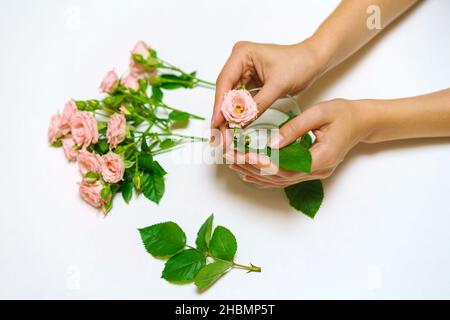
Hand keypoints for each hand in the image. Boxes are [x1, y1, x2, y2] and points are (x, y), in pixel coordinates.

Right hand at [211, 40, 327, 143]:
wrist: (314, 61)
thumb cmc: (299, 64)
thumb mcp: (277, 86)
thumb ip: (257, 105)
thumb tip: (240, 123)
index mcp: (242, 54)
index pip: (225, 82)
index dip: (220, 104)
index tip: (217, 122)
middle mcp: (239, 62)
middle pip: (225, 91)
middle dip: (222, 114)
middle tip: (219, 134)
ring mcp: (243, 72)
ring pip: (231, 98)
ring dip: (229, 117)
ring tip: (224, 135)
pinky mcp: (250, 82)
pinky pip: (240, 101)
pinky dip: (239, 114)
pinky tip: (235, 126)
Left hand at [228, 99, 373, 187]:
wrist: (360, 122)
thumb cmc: (342, 114)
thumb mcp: (319, 113)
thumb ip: (295, 128)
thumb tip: (271, 142)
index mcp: (322, 158)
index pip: (287, 168)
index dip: (264, 163)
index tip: (244, 154)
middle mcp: (318, 172)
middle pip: (280, 177)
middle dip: (253, 167)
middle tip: (231, 157)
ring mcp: (314, 174)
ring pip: (280, 181)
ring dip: (256, 173)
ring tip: (234, 163)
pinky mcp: (310, 171)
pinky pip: (285, 178)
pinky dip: (266, 175)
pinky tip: (249, 171)